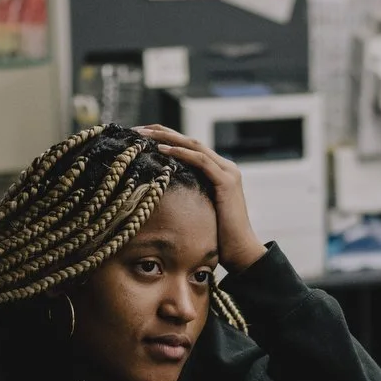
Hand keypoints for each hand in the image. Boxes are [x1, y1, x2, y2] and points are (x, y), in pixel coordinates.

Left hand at [135, 125, 268, 272]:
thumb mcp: (199, 210)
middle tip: (139, 129)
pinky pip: (200, 161)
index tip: (143, 136)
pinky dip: (181, 153)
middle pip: (190, 141)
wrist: (240, 251)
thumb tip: (162, 195)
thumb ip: (188, 196)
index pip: (190, 148)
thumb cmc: (217, 237)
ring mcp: (228, 172)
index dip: (167, 138)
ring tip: (146, 135)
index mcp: (218, 171)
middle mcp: (225, 166)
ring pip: (194, 146)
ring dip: (168, 138)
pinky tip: (163, 149)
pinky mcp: (227, 181)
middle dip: (163, 133)